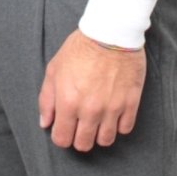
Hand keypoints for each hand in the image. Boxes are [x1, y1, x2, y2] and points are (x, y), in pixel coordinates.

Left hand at [38, 28, 146, 151]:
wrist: (111, 31)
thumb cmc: (80, 47)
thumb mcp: (55, 68)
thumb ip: (47, 98)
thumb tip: (45, 123)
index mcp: (68, 102)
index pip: (62, 140)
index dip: (61, 135)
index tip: (65, 126)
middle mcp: (90, 110)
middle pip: (84, 144)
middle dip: (80, 136)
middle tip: (81, 123)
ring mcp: (112, 108)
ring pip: (105, 140)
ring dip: (100, 133)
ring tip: (98, 119)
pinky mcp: (131, 102)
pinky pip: (125, 129)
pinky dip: (119, 124)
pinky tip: (114, 112)